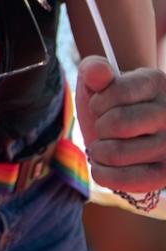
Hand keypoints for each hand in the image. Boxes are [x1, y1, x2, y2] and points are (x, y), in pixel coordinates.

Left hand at [77, 55, 165, 192]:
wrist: (130, 132)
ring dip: (98, 152)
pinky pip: (129, 180)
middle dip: (99, 128)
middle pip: (118, 124)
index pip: (118, 91)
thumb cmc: (111, 104)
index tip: (101, 106)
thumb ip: (94, 70)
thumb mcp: (99, 82)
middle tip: (104, 129)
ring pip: (118, 153)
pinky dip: (105, 175)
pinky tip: (102, 167)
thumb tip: (98, 72)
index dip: (99, 102)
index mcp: (157, 82)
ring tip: (104, 148)